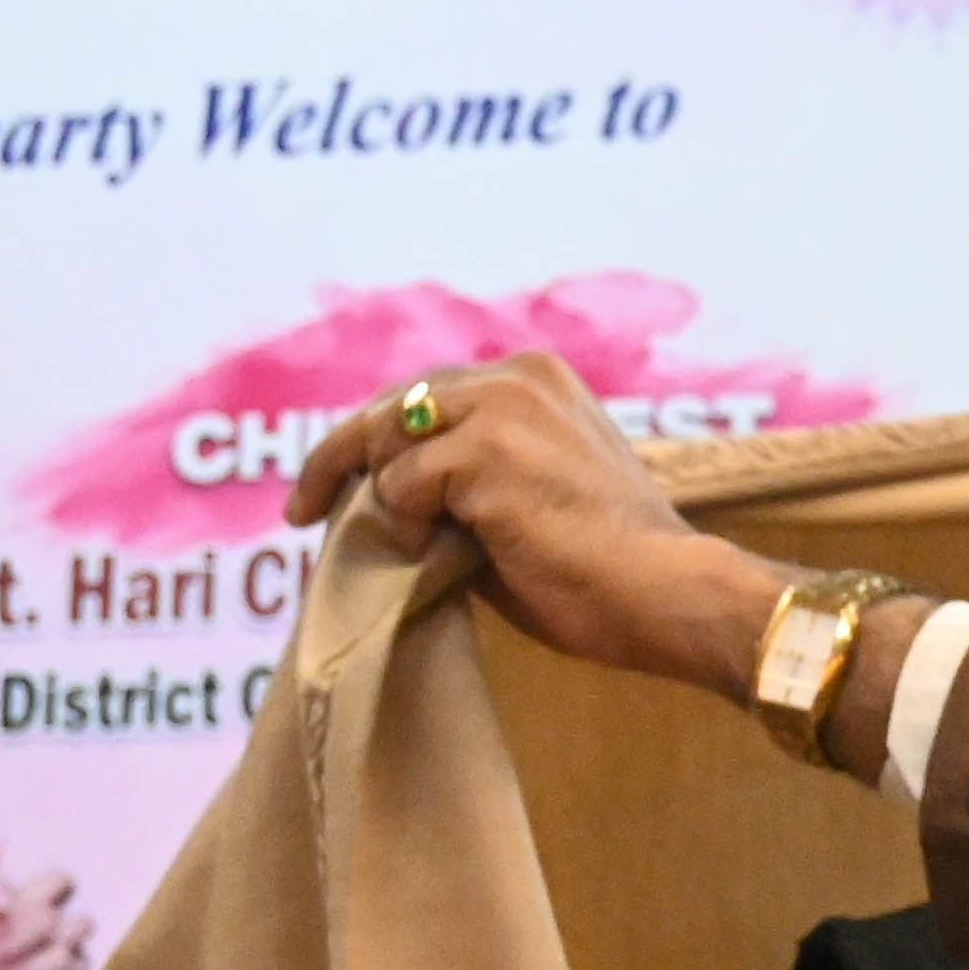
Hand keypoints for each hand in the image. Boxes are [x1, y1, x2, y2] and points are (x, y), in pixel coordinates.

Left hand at [287, 354, 788, 697]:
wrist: (667, 593)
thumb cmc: (610, 568)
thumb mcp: (533, 494)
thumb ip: (469, 473)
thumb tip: (385, 491)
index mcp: (537, 378)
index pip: (424, 395)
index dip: (374, 438)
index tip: (335, 483)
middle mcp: (517, 376)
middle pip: (390, 406)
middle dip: (339, 458)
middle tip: (301, 509)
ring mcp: (502, 409)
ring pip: (388, 442)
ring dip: (384, 500)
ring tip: (406, 547)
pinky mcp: (485, 454)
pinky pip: (402, 488)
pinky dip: (404, 524)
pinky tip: (432, 552)